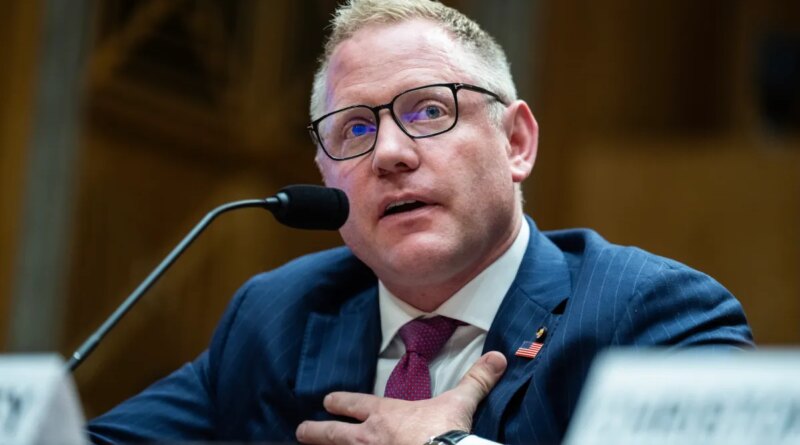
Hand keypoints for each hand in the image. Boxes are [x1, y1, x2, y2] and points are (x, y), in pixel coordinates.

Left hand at [295, 351, 506, 444]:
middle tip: (300, 430)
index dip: (339, 402)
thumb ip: (476, 379)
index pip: (355, 404)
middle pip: (334, 433)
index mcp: (386, 415)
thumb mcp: (461, 401)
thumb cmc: (445, 431)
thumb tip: (497, 357)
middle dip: (316, 430)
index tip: (327, 400)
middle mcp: (369, 437)